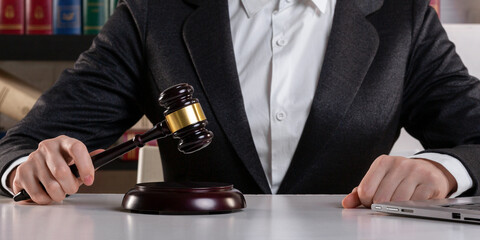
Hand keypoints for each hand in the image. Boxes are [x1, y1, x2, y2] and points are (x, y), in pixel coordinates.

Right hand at [9, 135, 101, 204]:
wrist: (36, 166)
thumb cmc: (61, 164)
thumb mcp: (76, 160)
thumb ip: (89, 160)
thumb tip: (102, 154)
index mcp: (64, 142)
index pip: (77, 148)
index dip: (85, 166)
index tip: (90, 181)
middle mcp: (47, 147)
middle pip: (61, 171)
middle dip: (71, 186)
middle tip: (72, 189)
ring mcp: (33, 158)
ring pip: (50, 185)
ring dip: (59, 195)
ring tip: (60, 192)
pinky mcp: (22, 172)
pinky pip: (37, 194)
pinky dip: (46, 199)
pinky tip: (47, 194)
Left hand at [342, 155, 456, 207]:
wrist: (431, 171)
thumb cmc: (401, 178)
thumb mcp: (380, 180)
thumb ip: (361, 191)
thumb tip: (347, 203)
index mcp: (383, 162)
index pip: (365, 190)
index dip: (367, 202)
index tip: (372, 202)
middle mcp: (399, 163)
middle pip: (381, 198)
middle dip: (382, 206)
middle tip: (387, 205)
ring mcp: (416, 171)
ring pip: (398, 202)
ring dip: (397, 208)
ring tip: (400, 203)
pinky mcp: (430, 182)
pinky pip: (415, 203)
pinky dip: (412, 207)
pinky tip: (412, 202)